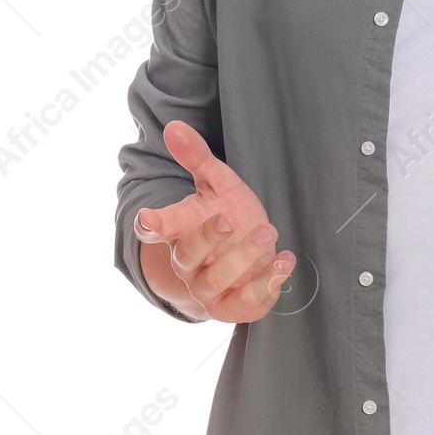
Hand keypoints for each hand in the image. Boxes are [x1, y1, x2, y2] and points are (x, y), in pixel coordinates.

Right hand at [132, 120, 295, 322]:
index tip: (148, 219)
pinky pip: (247, 302)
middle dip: (205, 238)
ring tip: (267, 232)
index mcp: (179, 232)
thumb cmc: (229, 216)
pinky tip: (284, 260)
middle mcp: (188, 265)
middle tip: (226, 218)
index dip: (151, 226)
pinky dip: (268, 282)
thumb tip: (175, 127)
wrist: (248, 260)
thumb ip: (198, 158)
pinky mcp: (235, 307)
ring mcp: (210, 289)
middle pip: (186, 256)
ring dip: (243, 257)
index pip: (157, 231)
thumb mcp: (218, 184)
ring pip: (217, 280)